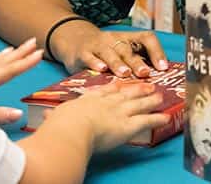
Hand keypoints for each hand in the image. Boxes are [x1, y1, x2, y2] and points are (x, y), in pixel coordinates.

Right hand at [45, 82, 170, 152]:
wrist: (73, 128)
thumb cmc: (61, 124)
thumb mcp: (56, 116)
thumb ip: (54, 116)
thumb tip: (45, 117)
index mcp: (89, 99)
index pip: (104, 91)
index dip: (113, 87)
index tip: (119, 83)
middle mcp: (106, 102)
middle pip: (124, 93)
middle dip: (136, 88)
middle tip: (147, 84)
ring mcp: (119, 111)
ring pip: (138, 103)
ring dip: (150, 99)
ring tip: (160, 96)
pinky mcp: (129, 124)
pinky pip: (147, 120)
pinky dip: (157, 118)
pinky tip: (166, 117)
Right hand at [49, 20, 168, 78]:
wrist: (74, 39)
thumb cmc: (105, 51)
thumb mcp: (121, 52)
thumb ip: (136, 63)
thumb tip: (159, 83)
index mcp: (129, 39)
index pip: (147, 38)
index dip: (156, 52)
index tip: (163, 67)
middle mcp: (114, 40)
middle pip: (128, 49)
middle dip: (137, 62)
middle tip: (145, 74)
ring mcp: (98, 45)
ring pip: (109, 53)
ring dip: (118, 63)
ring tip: (125, 73)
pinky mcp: (83, 52)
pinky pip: (90, 57)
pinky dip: (95, 63)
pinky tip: (101, 70)